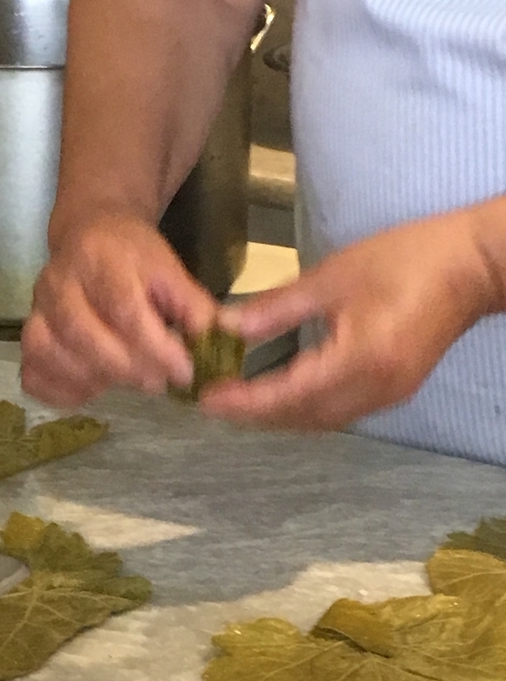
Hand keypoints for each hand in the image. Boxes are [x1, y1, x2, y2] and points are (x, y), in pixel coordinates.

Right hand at [20, 213, 217, 407]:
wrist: (89, 234)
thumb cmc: (133, 258)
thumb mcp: (170, 270)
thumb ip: (194, 307)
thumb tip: (218, 344)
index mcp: (100, 258)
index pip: (123, 308)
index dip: (155, 347)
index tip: (184, 371)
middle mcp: (59, 282)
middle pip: (82, 334)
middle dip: (126, 368)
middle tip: (158, 384)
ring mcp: (37, 310)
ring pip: (50, 353)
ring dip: (93, 379)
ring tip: (127, 383)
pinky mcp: (29, 336)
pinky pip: (33, 374)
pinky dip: (61, 391)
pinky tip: (93, 390)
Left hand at [200, 206, 503, 430]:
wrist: (472, 266)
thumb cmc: (406, 259)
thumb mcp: (332, 277)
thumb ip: (276, 308)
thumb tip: (225, 327)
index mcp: (359, 360)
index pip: (288, 396)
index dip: (244, 402)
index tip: (208, 399)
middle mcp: (372, 391)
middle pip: (301, 418)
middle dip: (254, 415)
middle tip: (213, 401)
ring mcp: (385, 398)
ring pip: (318, 421)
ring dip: (277, 416)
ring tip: (237, 401)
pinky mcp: (391, 393)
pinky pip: (336, 413)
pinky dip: (302, 409)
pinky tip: (279, 395)